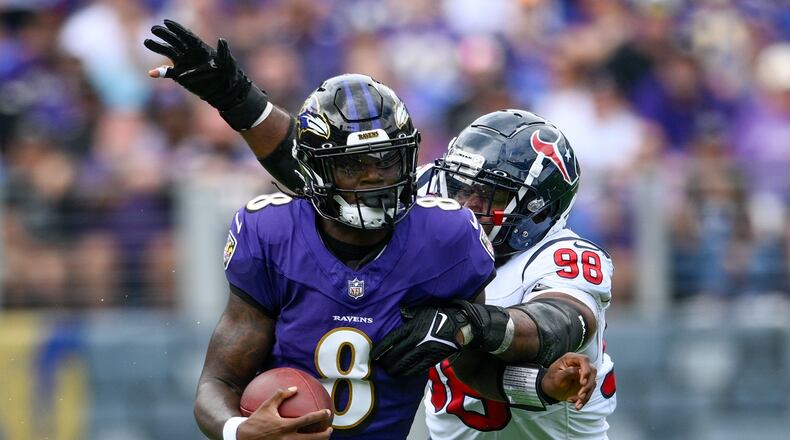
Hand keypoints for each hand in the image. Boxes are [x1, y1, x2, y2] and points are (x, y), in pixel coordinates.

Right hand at [143, 19, 267, 129]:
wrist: (224, 90)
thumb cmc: (228, 73)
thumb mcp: (227, 62)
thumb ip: (223, 51)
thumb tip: (222, 40)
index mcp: (199, 47)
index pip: (186, 35)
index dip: (176, 28)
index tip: (166, 22)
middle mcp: (189, 53)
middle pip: (174, 41)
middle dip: (164, 35)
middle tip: (154, 29)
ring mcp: (184, 63)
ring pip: (168, 52)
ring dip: (158, 47)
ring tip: (146, 42)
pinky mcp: (180, 75)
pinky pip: (167, 72)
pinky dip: (159, 72)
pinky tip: (151, 73)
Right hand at [237, 387, 331, 439]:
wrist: (242, 438)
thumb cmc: (255, 421)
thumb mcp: (266, 406)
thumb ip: (281, 395)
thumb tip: (294, 388)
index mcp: (285, 426)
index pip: (307, 420)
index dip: (319, 416)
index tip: (328, 412)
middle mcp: (287, 439)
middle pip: (311, 439)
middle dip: (324, 435)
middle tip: (330, 429)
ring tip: (323, 438)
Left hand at [371, 306, 468, 375]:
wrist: (459, 326)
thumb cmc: (439, 316)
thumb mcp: (423, 311)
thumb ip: (409, 314)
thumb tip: (399, 313)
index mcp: (413, 327)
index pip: (392, 339)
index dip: (381, 349)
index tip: (374, 355)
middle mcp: (417, 339)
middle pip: (396, 353)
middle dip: (386, 361)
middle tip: (380, 366)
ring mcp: (425, 350)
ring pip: (406, 363)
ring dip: (395, 369)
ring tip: (389, 372)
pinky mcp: (433, 358)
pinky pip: (418, 368)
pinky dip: (408, 372)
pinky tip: (402, 374)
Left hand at [541, 352, 596, 409]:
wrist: (550, 390)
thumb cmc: (550, 380)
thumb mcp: (556, 377)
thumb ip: (567, 372)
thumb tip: (578, 370)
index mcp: (571, 359)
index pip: (584, 360)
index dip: (586, 370)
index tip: (583, 382)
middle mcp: (579, 366)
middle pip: (592, 372)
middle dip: (588, 385)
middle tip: (580, 395)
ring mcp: (583, 376)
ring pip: (592, 384)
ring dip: (586, 395)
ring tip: (576, 402)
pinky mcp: (585, 385)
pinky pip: (589, 392)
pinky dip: (584, 400)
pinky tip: (577, 405)